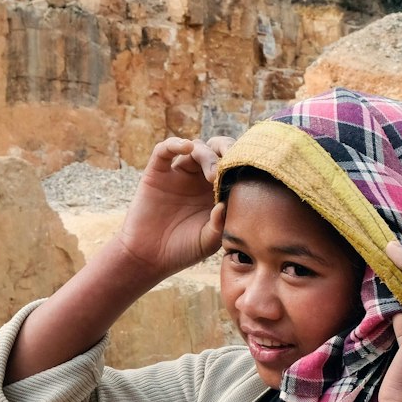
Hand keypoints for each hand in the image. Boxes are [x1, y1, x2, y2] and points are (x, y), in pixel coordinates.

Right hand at [116, 136, 234, 280]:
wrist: (150, 258)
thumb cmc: (183, 250)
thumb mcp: (209, 240)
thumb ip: (220, 224)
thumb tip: (225, 204)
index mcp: (216, 191)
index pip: (233, 167)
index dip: (242, 164)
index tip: (251, 172)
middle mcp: (199, 178)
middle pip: (217, 150)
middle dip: (228, 150)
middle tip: (235, 162)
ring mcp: (178, 174)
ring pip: (195, 148)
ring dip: (207, 155)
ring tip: (213, 174)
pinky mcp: (157, 173)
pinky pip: (164, 150)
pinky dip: (175, 143)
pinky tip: (187, 147)